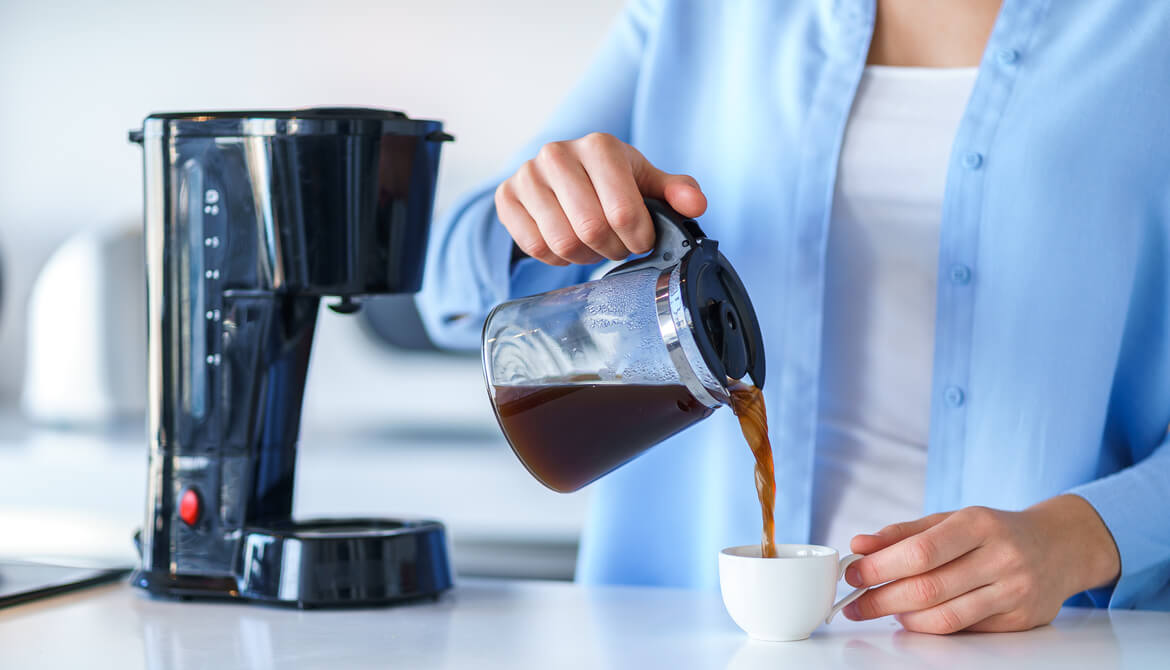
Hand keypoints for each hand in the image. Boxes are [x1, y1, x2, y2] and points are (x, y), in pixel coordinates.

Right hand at [494, 132, 706, 265]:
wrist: (560, 174)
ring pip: (561, 241)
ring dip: (584, 256)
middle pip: (591, 229)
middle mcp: (557, 154)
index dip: (637, 238)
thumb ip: (676, 191)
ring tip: (592, 246)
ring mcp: (527, 175)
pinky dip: (556, 257)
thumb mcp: (645, 180)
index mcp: (599, 146)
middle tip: (617, 247)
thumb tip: (696, 206)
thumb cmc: (609, 180)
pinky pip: (534, 247)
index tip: (640, 240)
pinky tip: (567, 245)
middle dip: (611, 249)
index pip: (623, 211)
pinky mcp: (506, 197)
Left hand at [842, 495, 1120, 633]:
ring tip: (880, 610)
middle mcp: (1001, 558)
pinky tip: (913, 617)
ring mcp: (1014, 592)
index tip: (852, 574)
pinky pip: (963, 630)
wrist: (1059, 546)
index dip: (880, 567)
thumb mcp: (951, 519)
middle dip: (881, 600)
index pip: (920, 551)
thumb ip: (903, 533)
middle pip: (928, 589)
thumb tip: (859, 545)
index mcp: (979, 524)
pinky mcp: (1020, 620)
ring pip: (945, 617)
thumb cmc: (995, 531)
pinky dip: (929, 626)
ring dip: (902, 618)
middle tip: (855, 603)